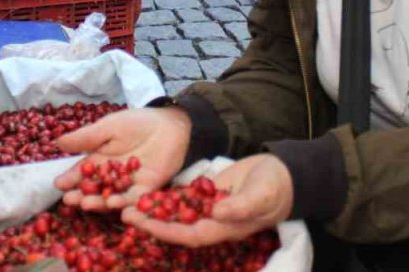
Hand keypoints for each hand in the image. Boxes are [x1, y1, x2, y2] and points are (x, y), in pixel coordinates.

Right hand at [54, 107, 191, 211]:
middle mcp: (112, 175)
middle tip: (70, 200)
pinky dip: (126, 203)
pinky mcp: (148, 188)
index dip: (70, 178)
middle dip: (81, 195)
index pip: (82, 172)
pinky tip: (115, 205)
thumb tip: (58, 142)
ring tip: (88, 204)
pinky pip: (135, 199)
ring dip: (100, 202)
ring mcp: (129, 184)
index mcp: (100, 159)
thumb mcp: (109, 127)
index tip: (59, 184)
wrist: (172, 124)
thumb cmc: (138, 122)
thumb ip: (87, 137)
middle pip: (94, 188)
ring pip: (112, 196)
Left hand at [121, 154, 293, 247]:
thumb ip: (241, 206)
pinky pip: (181, 199)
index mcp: (223, 228)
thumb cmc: (275, 188)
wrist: (283, 175)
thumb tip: (218, 213)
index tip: (145, 224)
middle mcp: (211, 222)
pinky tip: (144, 191)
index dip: (166, 231)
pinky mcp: (206, 195)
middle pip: (175, 226)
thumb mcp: (261, 196)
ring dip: (152, 209)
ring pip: (174, 213)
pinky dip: (164, 197)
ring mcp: (207, 209)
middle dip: (150, 221)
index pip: (189, 234)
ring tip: (127, 203)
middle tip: (125, 212)